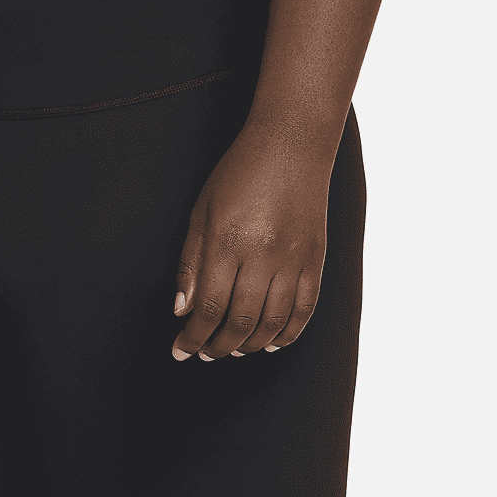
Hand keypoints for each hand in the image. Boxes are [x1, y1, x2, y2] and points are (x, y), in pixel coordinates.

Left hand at [171, 124, 332, 360]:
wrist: (293, 143)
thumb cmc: (240, 173)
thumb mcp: (202, 212)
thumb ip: (191, 264)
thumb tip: (182, 311)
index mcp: (228, 244)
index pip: (208, 309)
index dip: (192, 338)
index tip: (180, 351)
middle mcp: (263, 256)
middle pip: (239, 323)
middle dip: (218, 348)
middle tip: (206, 353)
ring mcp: (294, 260)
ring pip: (272, 324)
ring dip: (250, 346)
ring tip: (234, 350)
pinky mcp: (316, 259)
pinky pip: (305, 309)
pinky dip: (288, 334)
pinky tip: (272, 343)